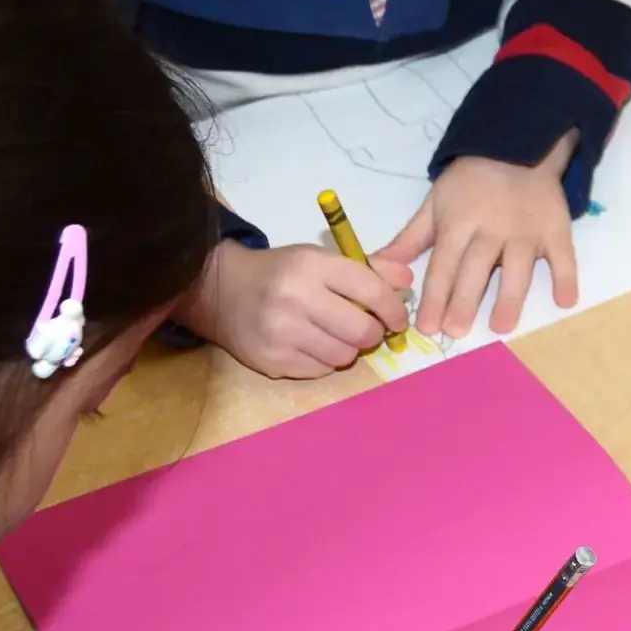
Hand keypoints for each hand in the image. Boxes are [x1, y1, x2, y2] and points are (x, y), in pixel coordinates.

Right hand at [177, 240, 409, 378]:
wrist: (223, 292)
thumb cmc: (281, 273)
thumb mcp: (320, 259)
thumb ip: (367, 268)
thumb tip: (407, 282)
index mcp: (312, 265)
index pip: (371, 291)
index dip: (394, 309)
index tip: (398, 320)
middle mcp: (296, 298)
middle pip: (362, 331)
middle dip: (373, 334)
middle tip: (367, 330)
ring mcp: (282, 333)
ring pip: (344, 356)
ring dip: (348, 349)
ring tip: (334, 335)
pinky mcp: (272, 360)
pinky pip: (320, 371)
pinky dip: (324, 361)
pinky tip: (312, 345)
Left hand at [375, 137, 578, 338]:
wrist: (516, 145)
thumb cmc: (470, 182)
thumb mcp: (435, 203)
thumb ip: (410, 238)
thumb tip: (376, 264)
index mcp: (458, 223)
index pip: (443, 264)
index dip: (434, 296)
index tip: (427, 327)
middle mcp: (491, 229)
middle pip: (476, 269)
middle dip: (465, 301)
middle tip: (456, 331)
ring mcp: (525, 230)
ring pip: (517, 268)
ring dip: (510, 296)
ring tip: (502, 326)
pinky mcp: (555, 228)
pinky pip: (563, 256)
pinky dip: (566, 277)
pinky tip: (565, 302)